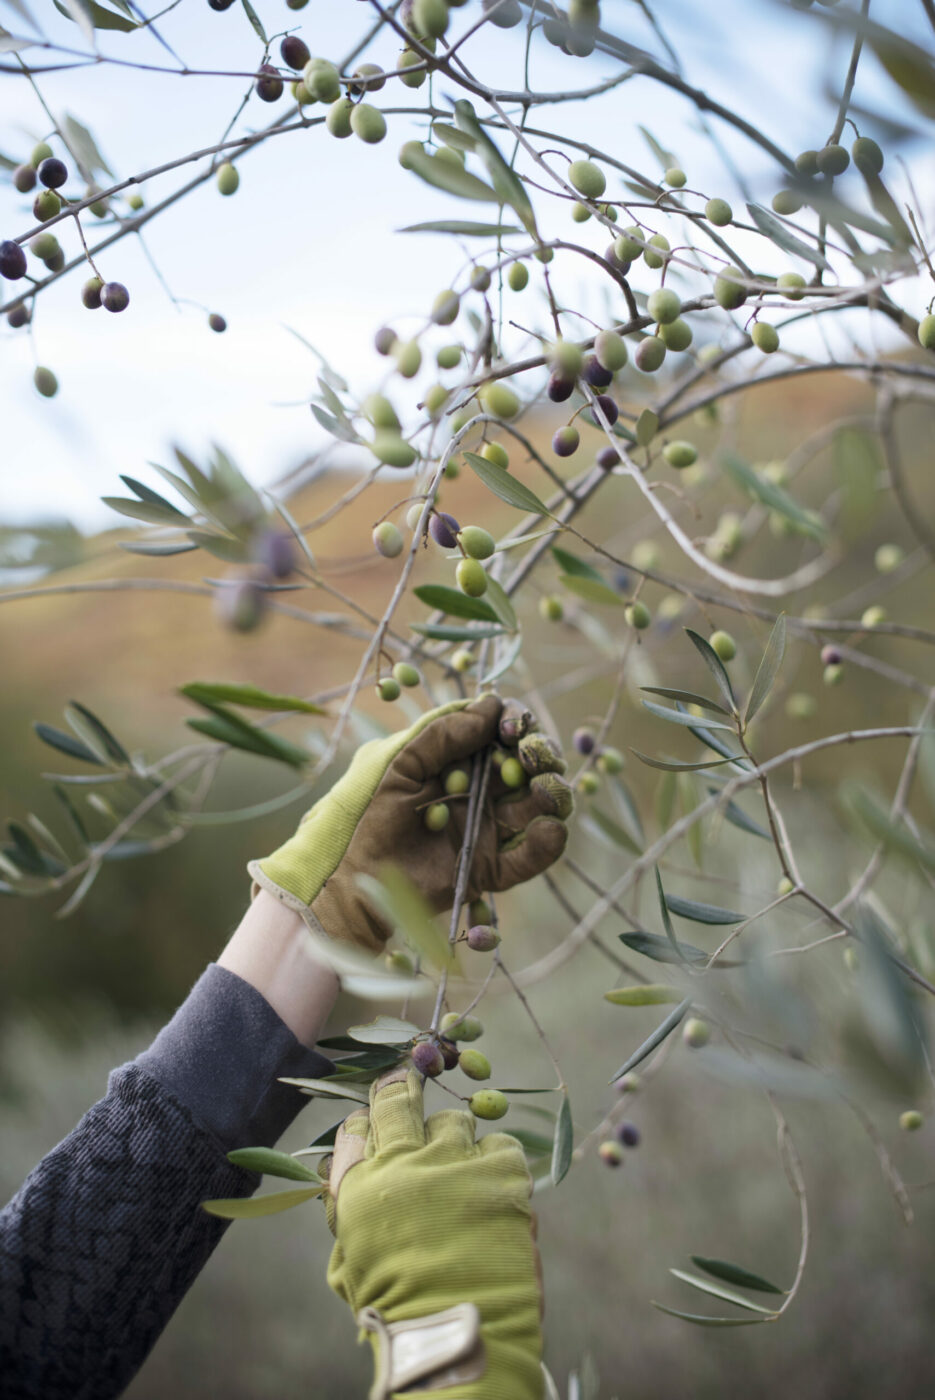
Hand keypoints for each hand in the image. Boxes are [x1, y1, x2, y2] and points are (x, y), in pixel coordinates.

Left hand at [248, 695, 571, 952]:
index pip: (498, 732)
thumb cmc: (362, 815)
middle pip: (527, 765)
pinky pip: (530, 856)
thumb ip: (441, 735)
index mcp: (453, 760)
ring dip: (552, 792)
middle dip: (540, 755)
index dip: (515, 724)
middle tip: (531, 758)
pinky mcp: (488, 868)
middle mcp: (475, 791)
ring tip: (543, 792)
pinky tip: (548, 829)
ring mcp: (485, 829)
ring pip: (537, 806)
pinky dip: (548, 843)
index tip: (513, 728)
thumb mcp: (396, 764)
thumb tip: (491, 705)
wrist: (347, 881)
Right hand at [323, 1070, 543, 1399]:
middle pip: (398, 1101)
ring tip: (462, 1170)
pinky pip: (500, 1142)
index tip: (376, 1124)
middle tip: (409, 1081)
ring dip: (454, 1139)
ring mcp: (455, 1162)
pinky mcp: (502, 1171)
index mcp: (360, 1188)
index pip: (357, 1129)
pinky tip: (495, 1187)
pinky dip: (497, 1161)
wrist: (459, 1333)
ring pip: (453, 1119)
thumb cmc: (399, 1311)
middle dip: (401, 1090)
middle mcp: (404, 1163)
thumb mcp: (351, 1265)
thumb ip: (347, 1215)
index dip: (367, 1123)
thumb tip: (342, 1177)